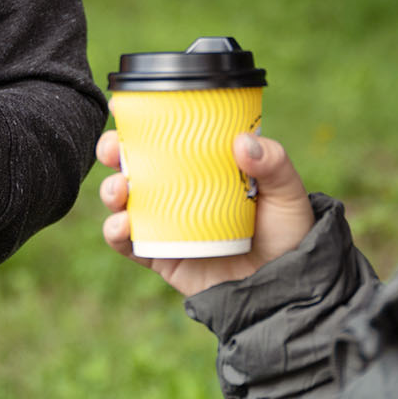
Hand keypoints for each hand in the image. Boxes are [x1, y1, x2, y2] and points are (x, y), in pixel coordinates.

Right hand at [95, 128, 314, 297]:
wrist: (285, 289)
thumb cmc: (287, 233)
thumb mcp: (287, 191)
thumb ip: (273, 163)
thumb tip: (241, 141)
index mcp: (205, 166)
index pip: (168, 136)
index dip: (142, 122)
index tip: (125, 109)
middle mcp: (179, 190)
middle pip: (135, 164)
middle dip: (114, 151)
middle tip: (114, 148)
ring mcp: (167, 223)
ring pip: (124, 201)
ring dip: (110, 190)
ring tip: (120, 190)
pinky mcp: (161, 256)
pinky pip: (129, 244)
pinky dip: (115, 233)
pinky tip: (122, 224)